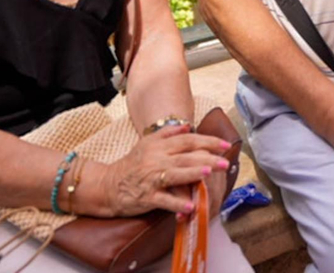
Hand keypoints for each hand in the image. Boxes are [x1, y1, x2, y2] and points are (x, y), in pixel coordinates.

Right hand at [92, 125, 233, 217]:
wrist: (107, 185)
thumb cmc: (131, 164)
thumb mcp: (147, 143)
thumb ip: (168, 134)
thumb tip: (188, 126)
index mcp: (159, 146)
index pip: (188, 140)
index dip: (207, 141)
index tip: (225, 145)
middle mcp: (157, 160)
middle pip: (185, 156)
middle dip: (207, 158)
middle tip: (225, 162)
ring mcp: (151, 179)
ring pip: (175, 175)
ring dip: (192, 173)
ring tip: (208, 173)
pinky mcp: (146, 197)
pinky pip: (163, 200)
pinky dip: (176, 203)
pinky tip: (189, 206)